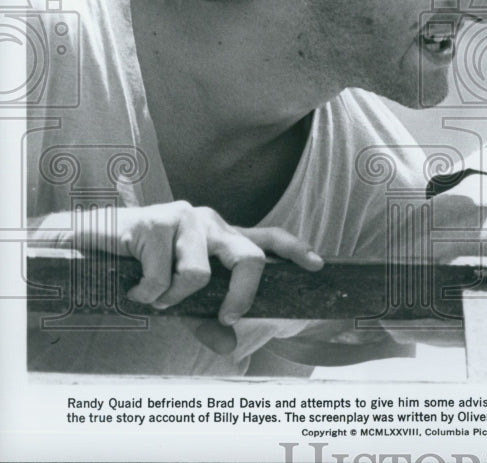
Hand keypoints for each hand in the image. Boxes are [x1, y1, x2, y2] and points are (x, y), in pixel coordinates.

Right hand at [81, 200, 322, 350]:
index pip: (269, 238)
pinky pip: (161, 277)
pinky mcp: (154, 222)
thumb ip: (206, 321)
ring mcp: (184, 219)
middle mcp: (210, 223)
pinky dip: (145, 294)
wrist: (87, 248)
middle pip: (249, 257)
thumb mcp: (178, 300)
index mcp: (222, 237)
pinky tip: (132, 286)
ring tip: (152, 295)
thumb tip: (230, 347)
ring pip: (198, 273)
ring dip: (172, 297)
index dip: (296, 250)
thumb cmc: (139, 270)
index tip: (318, 266)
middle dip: (241, 295)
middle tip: (227, 316)